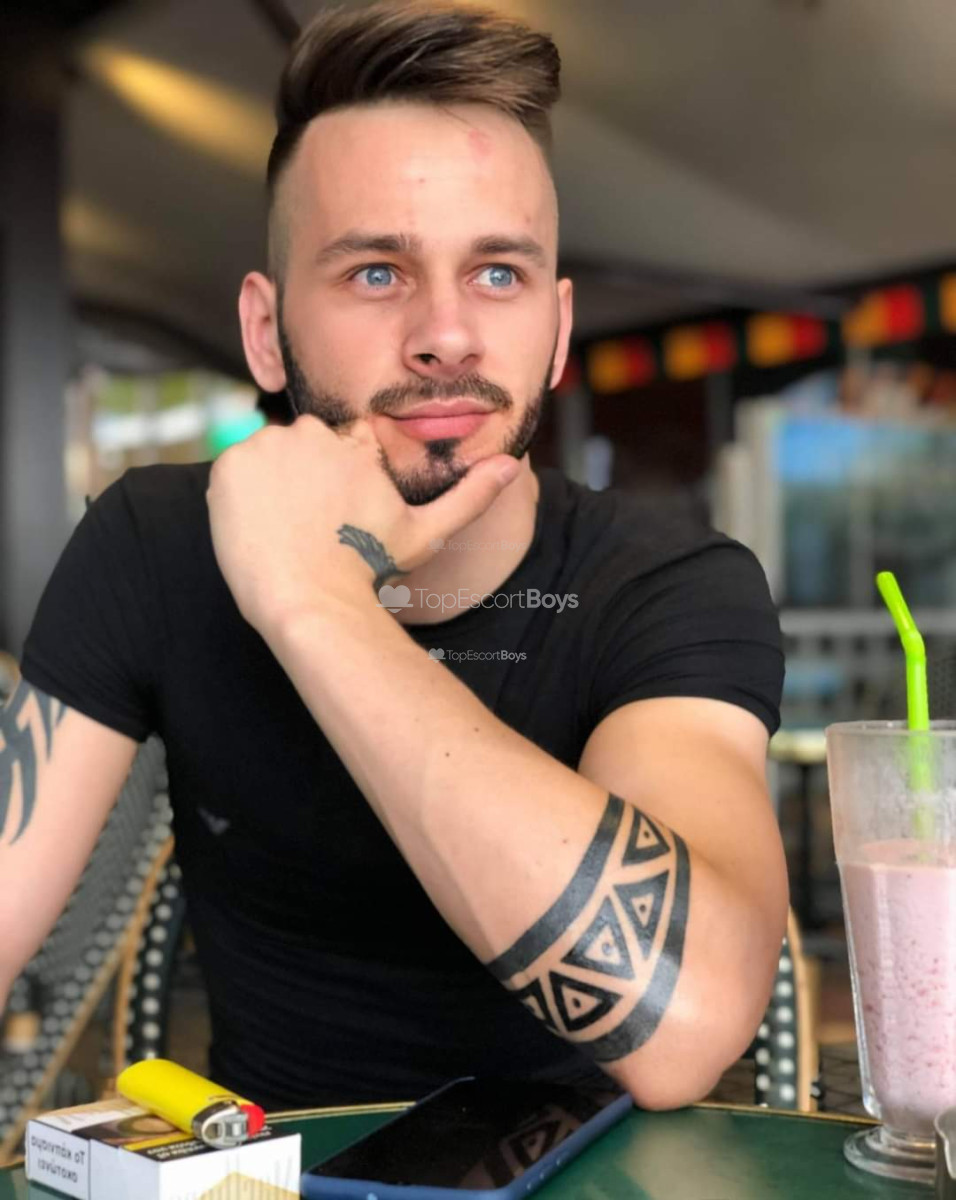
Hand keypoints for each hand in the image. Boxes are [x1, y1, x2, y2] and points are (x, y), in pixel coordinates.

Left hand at [206, 415, 520, 633]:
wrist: (309, 598)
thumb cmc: (367, 570)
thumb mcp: (426, 533)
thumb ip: (470, 496)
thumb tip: (513, 465)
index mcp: (356, 444)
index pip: (341, 447)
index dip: (336, 485)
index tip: (336, 518)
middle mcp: (313, 433)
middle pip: (301, 450)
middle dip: (303, 482)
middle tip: (310, 529)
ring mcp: (268, 446)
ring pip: (267, 460)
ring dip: (272, 487)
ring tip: (285, 531)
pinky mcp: (231, 464)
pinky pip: (233, 473)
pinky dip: (240, 497)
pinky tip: (259, 528)